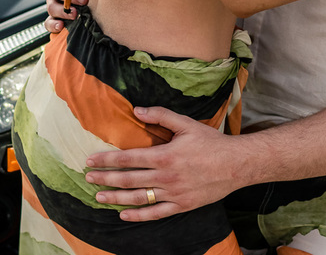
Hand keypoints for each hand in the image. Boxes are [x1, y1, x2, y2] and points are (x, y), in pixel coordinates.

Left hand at [84, 106, 241, 221]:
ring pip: (139, 198)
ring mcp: (174, 193)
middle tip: (88, 179)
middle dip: (105, 179)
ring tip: (100, 198)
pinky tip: (124, 214)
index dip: (106, 160)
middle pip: (128, 180)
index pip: (128, 159)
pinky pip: (156, 213)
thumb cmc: (211, 142)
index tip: (90, 161)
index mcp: (165, 156)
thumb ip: (160, 116)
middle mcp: (166, 177)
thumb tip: (136, 110)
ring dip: (116, 199)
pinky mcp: (182, 205)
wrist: (236, 165)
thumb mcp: (186, 123)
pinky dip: (139, 215)